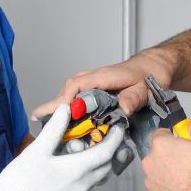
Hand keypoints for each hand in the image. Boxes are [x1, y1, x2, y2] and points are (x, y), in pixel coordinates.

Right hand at [0, 105, 122, 190]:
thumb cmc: (20, 181)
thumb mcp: (37, 150)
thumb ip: (55, 128)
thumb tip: (66, 109)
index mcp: (77, 171)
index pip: (107, 153)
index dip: (115, 138)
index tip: (119, 126)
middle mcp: (82, 187)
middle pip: (106, 166)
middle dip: (108, 150)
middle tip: (101, 135)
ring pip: (96, 178)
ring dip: (96, 163)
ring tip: (83, 149)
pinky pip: (86, 186)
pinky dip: (86, 173)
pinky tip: (70, 165)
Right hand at [31, 51, 173, 119]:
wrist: (153, 67)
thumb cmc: (149, 76)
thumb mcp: (145, 89)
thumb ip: (134, 99)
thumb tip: (123, 109)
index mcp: (103, 76)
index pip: (76, 85)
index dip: (65, 100)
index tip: (59, 115)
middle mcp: (94, 78)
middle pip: (68, 91)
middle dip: (54, 106)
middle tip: (37, 119)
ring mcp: (93, 83)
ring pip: (71, 94)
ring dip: (60, 108)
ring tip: (43, 122)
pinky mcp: (95, 90)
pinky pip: (77, 97)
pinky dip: (69, 108)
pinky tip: (63, 121)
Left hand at [142, 120, 190, 190]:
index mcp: (161, 145)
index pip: (161, 133)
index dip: (174, 136)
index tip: (182, 142)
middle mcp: (150, 163)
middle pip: (158, 154)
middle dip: (170, 156)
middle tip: (188, 161)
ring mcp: (151, 183)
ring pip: (158, 173)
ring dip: (168, 174)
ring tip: (187, 178)